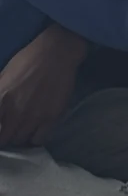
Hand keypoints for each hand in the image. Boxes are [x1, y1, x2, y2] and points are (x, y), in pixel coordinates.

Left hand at [0, 23, 85, 146]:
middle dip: (4, 137)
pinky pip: (39, 139)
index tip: (1, 128)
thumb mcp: (2, 76)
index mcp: (0, 98)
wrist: (54, 55)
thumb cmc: (26, 61)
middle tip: (8, 132)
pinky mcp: (51, 117)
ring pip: (20, 140)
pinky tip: (34, 132)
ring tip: (20, 132)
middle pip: (5, 137)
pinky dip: (34, 139)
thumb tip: (0, 109)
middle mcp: (14, 111)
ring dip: (18, 138)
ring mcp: (33, 116)